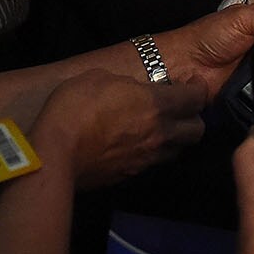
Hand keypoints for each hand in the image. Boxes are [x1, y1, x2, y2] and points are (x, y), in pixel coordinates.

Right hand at [27, 69, 207, 189]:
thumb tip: (132, 91)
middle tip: (180, 108)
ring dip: (176, 138)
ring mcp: (147, 158)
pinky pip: (154, 163)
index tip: (191, 82)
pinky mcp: (131, 175)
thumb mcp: (100, 78)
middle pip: (197, 130)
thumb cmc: (75, 107)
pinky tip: (139, 145)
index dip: (198, 87)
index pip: (197, 98)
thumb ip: (126, 84)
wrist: (54, 153)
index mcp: (157, 105)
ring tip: (162, 128)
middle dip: (194, 117)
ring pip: (178, 150)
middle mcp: (160, 134)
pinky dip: (154, 153)